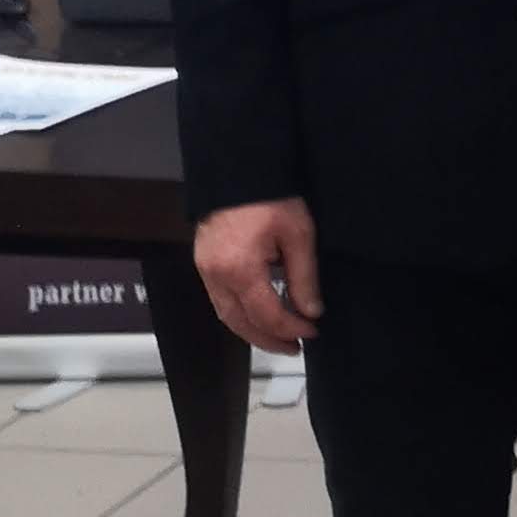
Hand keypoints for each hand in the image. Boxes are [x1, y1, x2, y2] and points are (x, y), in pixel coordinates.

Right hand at [194, 198, 322, 352]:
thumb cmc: (271, 197)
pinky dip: (240, 314)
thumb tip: (311, 312)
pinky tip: (259, 316)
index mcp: (240, 270)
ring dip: (252, 331)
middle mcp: (216, 276)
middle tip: (295, 348)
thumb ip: (304, 277)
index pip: (267, 315)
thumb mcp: (299, 235)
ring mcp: (205, 270)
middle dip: (268, 340)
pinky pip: (220, 300)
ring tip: (279, 338)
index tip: (313, 331)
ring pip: (226, 315)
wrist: (237, 169)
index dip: (291, 329)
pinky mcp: (203, 263)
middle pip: (240, 323)